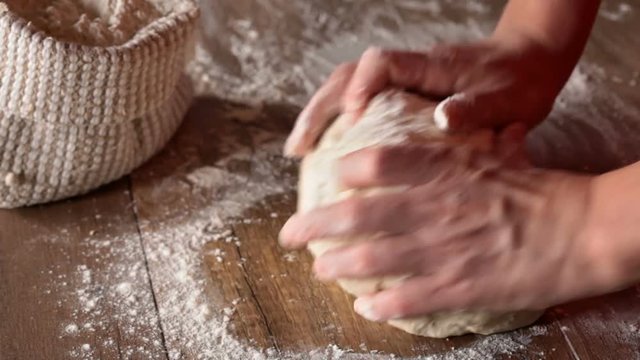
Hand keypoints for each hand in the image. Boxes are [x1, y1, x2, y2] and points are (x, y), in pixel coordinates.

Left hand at [279, 141, 613, 321]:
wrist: (581, 230)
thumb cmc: (538, 191)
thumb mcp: (494, 155)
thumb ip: (455, 150)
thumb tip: (437, 129)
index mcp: (443, 171)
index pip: (378, 162)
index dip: (344, 169)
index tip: (328, 177)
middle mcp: (433, 208)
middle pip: (357, 215)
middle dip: (314, 226)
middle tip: (289, 234)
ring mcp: (442, 250)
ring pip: (371, 259)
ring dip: (337, 266)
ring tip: (319, 269)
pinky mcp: (458, 286)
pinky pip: (407, 299)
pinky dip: (381, 305)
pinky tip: (365, 308)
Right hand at [285, 38, 568, 156]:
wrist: (531, 62)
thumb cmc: (519, 81)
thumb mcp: (507, 99)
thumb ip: (475, 107)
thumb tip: (442, 118)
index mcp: (430, 66)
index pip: (379, 64)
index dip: (359, 88)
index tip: (352, 121)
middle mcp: (408, 70)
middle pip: (347, 78)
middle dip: (318, 110)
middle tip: (297, 148)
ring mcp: (401, 82)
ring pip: (347, 90)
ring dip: (320, 117)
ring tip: (300, 151)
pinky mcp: (402, 95)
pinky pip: (360, 105)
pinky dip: (337, 125)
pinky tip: (329, 151)